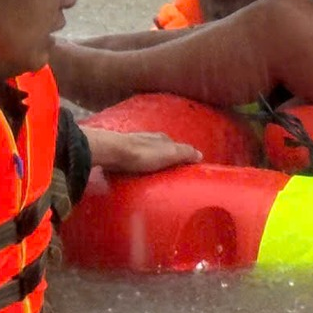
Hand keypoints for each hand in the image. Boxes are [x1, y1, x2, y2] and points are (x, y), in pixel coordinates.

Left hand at [85, 128, 201, 174]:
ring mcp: (133, 143)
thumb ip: (185, 153)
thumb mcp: (170, 154)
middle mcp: (149, 138)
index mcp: (163, 138)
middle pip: (161, 148)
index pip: (177, 146)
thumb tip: (200, 154)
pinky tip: (136, 171)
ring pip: (146, 152)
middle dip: (165, 158)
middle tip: (168, 173)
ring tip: (152, 174)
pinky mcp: (120, 151)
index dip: (182, 156)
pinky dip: (138, 163)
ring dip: (150, 161)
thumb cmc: (143, 154)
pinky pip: (133, 158)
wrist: (112, 152)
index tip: (184, 168)